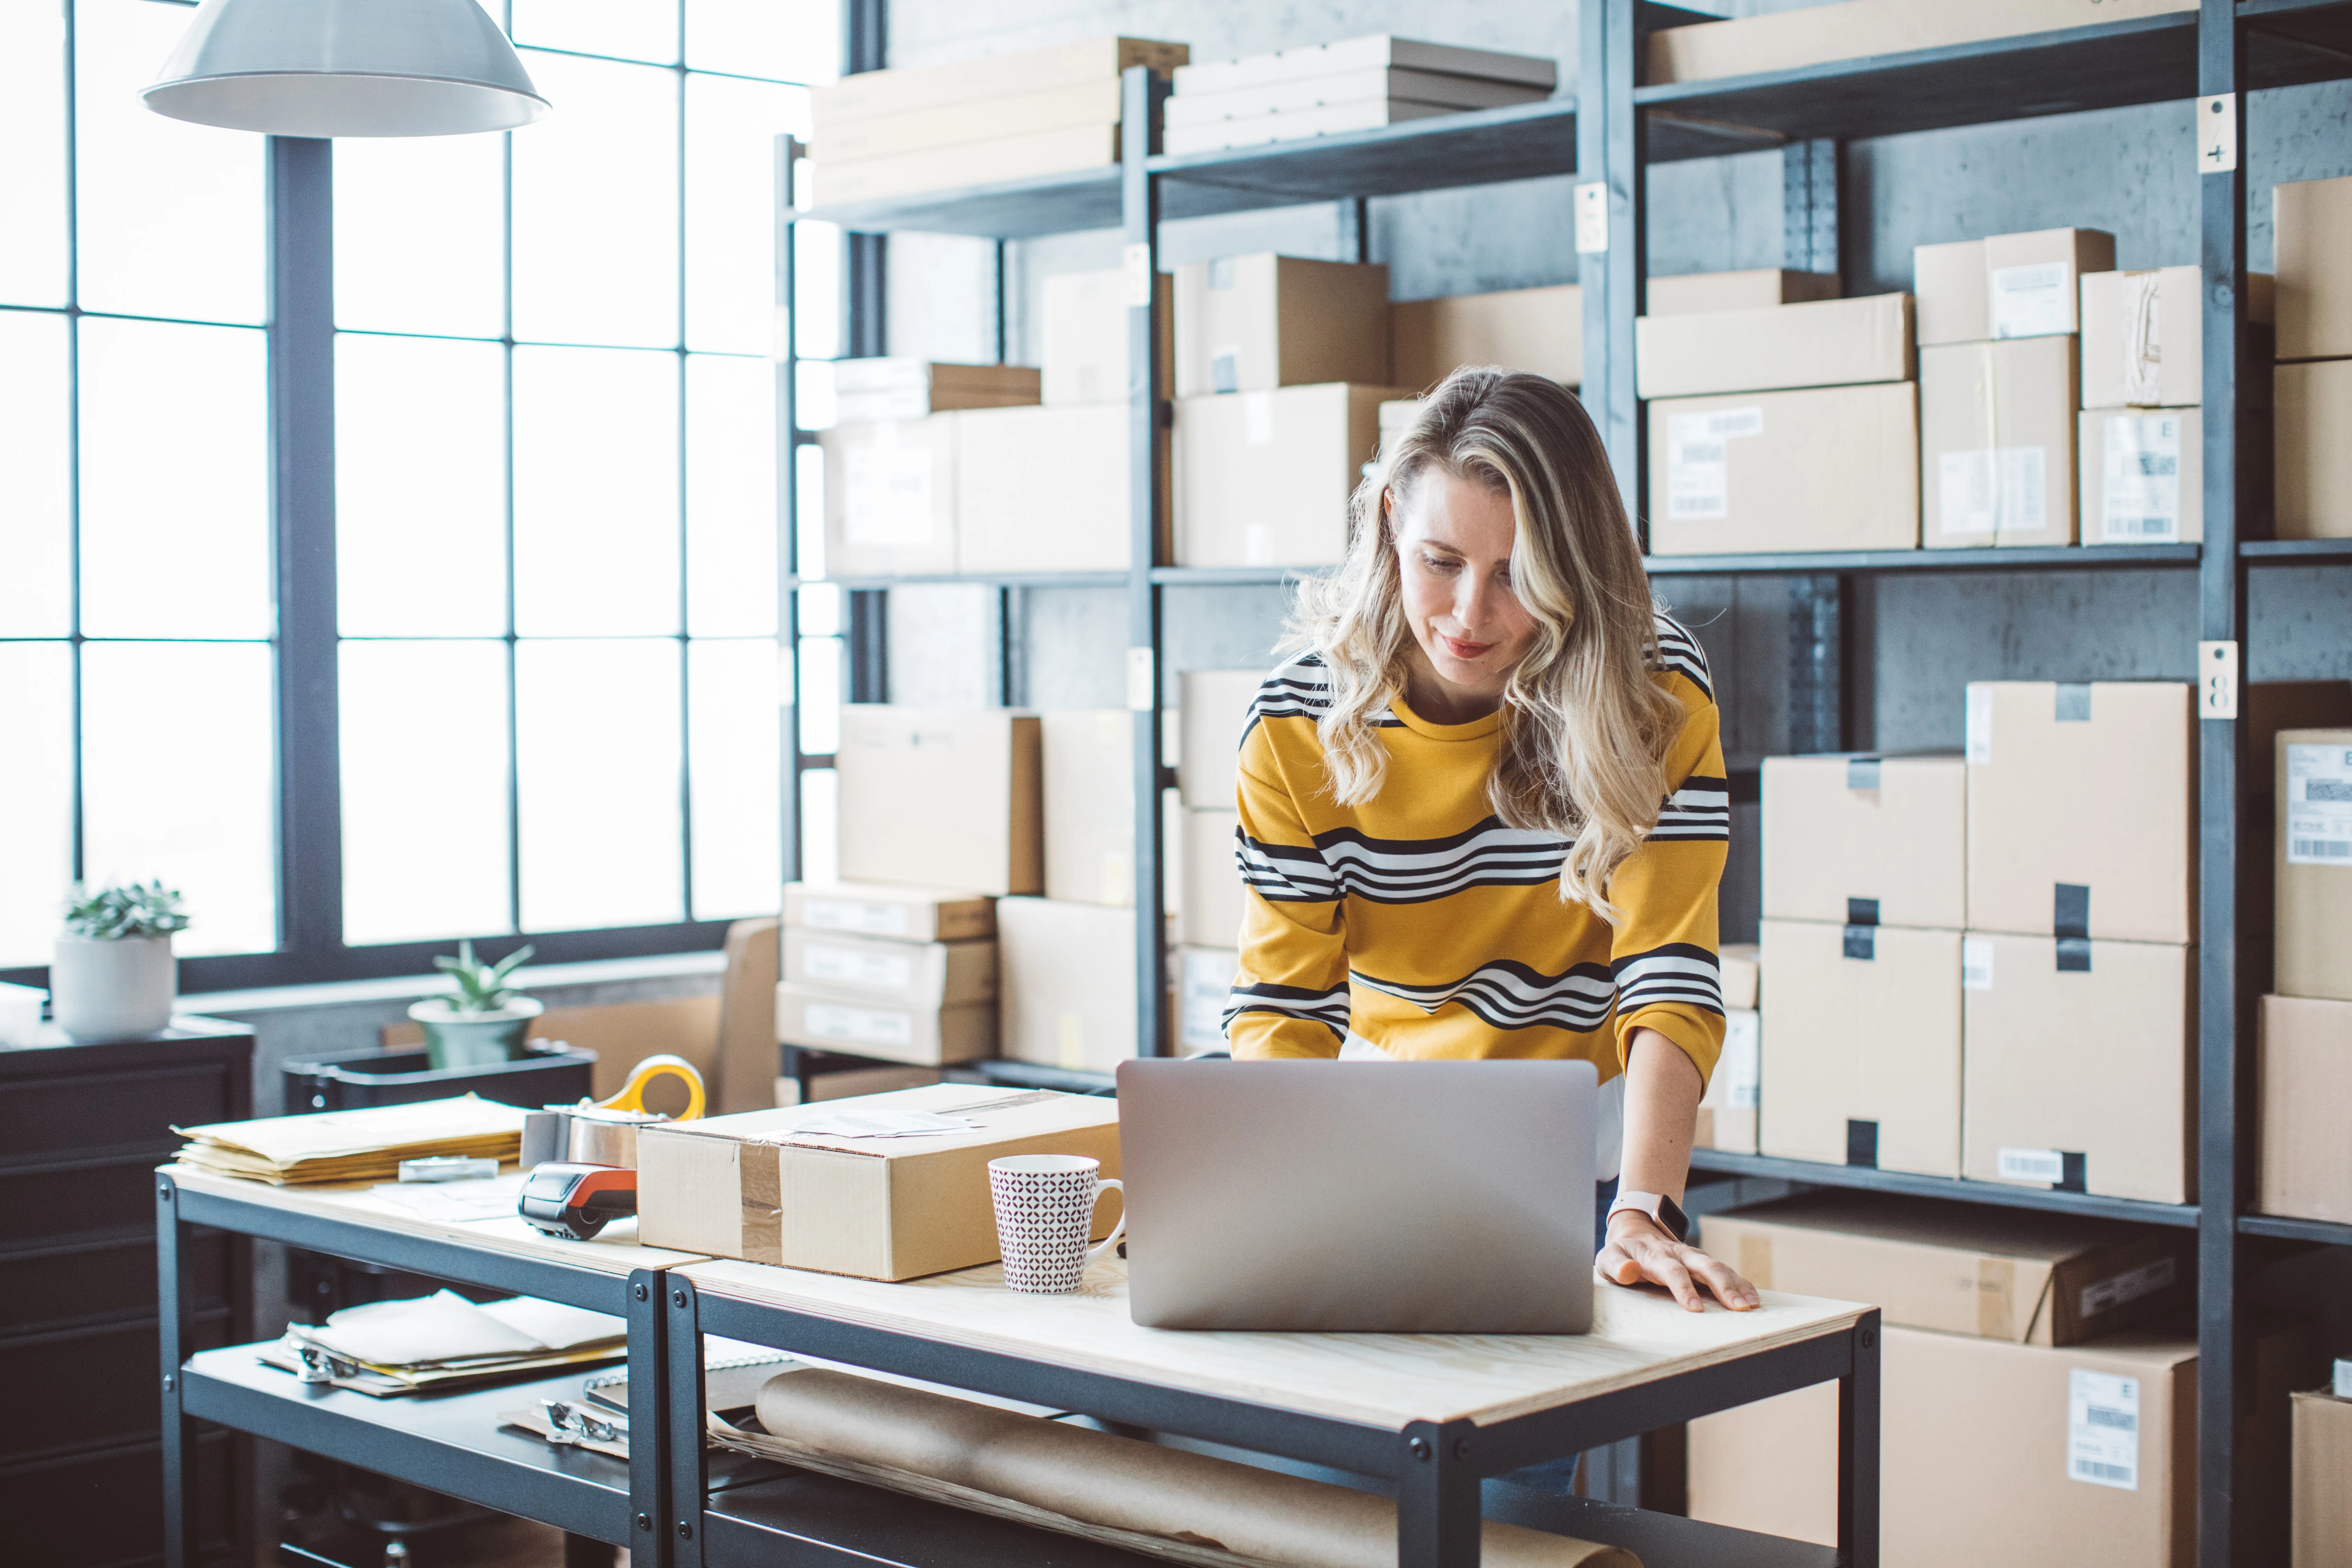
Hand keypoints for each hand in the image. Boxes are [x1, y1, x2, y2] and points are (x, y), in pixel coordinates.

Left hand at [1596, 1211, 1759, 1311]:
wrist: (1636, 1232)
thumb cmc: (1622, 1252)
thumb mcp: (1609, 1257)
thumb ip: (1616, 1265)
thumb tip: (1628, 1271)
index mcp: (1655, 1255)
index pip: (1672, 1271)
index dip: (1684, 1288)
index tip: (1695, 1308)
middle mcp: (1680, 1254)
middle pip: (1705, 1266)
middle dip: (1723, 1286)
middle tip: (1738, 1307)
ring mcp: (1695, 1257)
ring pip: (1719, 1267)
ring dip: (1737, 1285)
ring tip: (1752, 1305)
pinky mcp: (1704, 1263)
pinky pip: (1726, 1271)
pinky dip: (1741, 1283)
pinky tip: (1754, 1298)